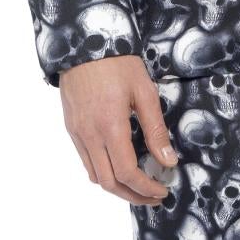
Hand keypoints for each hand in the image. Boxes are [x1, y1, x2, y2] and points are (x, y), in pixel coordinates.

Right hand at [59, 54, 177, 204]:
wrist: (84, 42)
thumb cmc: (118, 63)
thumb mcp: (144, 92)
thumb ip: (156, 130)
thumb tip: (168, 161)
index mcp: (110, 126)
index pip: (127, 173)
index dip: (146, 188)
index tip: (163, 191)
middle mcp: (89, 135)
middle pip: (109, 183)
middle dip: (132, 196)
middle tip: (153, 197)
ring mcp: (77, 133)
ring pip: (94, 175)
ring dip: (117, 187)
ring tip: (138, 185)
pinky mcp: (71, 128)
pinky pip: (86, 161)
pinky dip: (103, 172)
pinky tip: (119, 166)